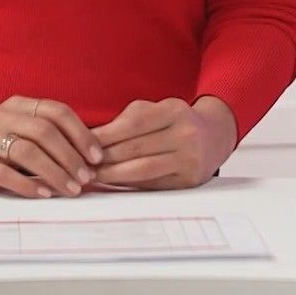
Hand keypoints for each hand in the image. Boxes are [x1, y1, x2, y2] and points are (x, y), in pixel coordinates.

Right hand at [0, 96, 104, 198]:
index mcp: (19, 105)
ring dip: (54, 172)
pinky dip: (28, 184)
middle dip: (70, 156)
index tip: (97, 156)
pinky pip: (5, 174)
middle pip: (44, 132)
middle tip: (87, 177)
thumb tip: (90, 155)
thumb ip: (49, 133)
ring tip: (71, 189)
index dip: (80, 133)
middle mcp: (3, 118)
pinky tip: (45, 194)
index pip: (56, 111)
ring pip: (27, 152)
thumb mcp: (21, 126)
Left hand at [88, 96, 237, 189]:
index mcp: (175, 111)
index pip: (134, 123)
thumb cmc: (174, 122)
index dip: (107, 135)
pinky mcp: (189, 180)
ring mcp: (189, 159)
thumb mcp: (155, 110)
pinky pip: (153, 184)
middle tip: (82, 164)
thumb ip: (127, 120)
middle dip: (105, 158)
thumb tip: (91, 137)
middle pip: (136, 148)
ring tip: (93, 176)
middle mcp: (185, 134)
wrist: (213, 137)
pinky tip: (113, 183)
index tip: (85, 143)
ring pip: (143, 170)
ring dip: (114, 175)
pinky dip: (130, 184)